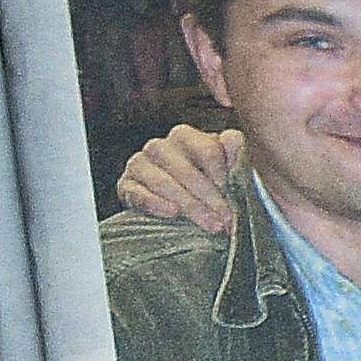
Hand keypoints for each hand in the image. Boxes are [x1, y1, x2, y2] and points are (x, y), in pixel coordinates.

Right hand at [116, 124, 246, 230]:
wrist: (178, 209)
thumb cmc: (205, 186)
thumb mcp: (225, 168)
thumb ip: (235, 151)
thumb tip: (235, 143)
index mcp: (185, 136)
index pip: (205, 149)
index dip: (222, 174)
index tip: (232, 193)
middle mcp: (159, 147)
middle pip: (185, 169)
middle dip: (208, 197)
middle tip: (225, 218)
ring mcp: (139, 165)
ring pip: (163, 182)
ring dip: (189, 205)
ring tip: (208, 223)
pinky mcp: (126, 186)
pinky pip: (137, 193)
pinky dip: (155, 204)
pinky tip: (172, 213)